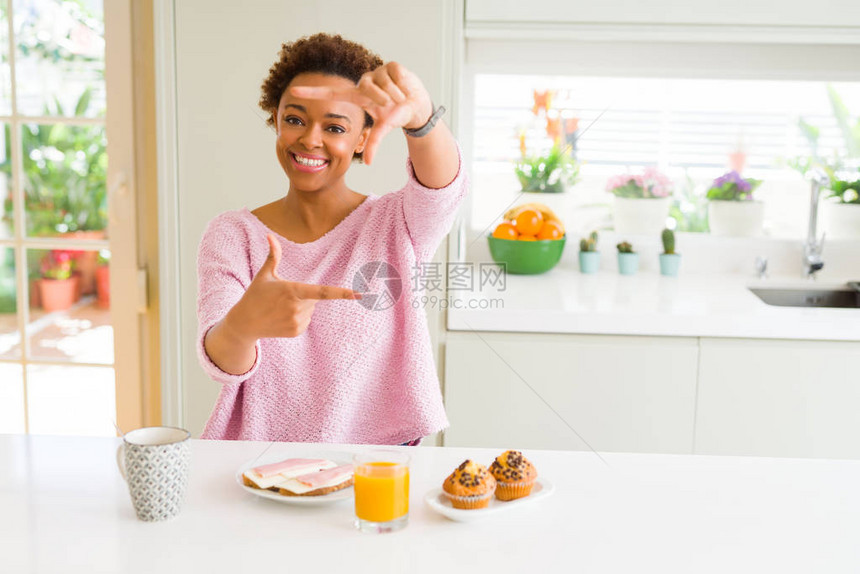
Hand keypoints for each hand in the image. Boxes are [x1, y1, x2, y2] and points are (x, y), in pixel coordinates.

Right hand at [225, 234, 359, 341]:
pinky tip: (282, 317)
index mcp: (292, 290)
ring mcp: (297, 321)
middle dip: (303, 296)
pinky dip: (298, 317)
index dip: (342, 293)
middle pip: (314, 299)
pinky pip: (307, 320)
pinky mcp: (296, 331)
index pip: (322, 292)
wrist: (244, 323)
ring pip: (311, 310)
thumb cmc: (255, 295)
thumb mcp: (264, 274)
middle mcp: (297, 308)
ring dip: (301, 307)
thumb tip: (269, 235)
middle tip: (282, 298)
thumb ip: (273, 255)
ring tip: (280, 308)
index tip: (359, 294)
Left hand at [289, 61, 432, 165]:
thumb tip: (367, 164)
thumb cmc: (395, 115)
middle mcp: (364, 82)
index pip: (331, 94)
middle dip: (383, 99)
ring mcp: (377, 72)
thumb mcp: (383, 129)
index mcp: (357, 96)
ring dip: (396, 94)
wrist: (416, 105)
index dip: (313, 93)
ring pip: (384, 83)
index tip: (293, 91)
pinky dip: (403, 86)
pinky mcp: (391, 65)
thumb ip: (373, 144)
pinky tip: (405, 88)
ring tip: (399, 97)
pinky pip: (395, 76)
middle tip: (391, 104)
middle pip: (369, 88)